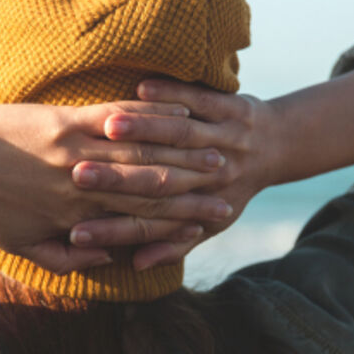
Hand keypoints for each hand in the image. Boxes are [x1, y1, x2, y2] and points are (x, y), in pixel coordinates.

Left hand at [0, 99, 235, 273]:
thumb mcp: (22, 245)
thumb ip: (66, 258)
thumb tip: (106, 257)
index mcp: (77, 218)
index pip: (142, 219)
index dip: (183, 218)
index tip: (215, 216)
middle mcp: (84, 185)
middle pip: (151, 185)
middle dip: (195, 183)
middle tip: (230, 179)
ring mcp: (76, 149)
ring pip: (141, 151)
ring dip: (183, 148)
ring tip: (217, 145)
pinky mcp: (65, 119)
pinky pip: (116, 117)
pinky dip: (150, 115)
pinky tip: (176, 112)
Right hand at [69, 79, 287, 268]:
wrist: (277, 145)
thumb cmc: (229, 189)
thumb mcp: (208, 226)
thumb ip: (170, 245)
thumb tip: (135, 265)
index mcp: (202, 209)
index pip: (149, 225)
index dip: (112, 231)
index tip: (75, 234)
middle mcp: (216, 177)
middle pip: (159, 181)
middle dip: (118, 178)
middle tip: (78, 177)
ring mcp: (227, 139)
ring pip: (181, 136)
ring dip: (144, 132)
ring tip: (108, 130)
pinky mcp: (234, 108)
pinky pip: (199, 98)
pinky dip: (171, 95)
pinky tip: (142, 88)